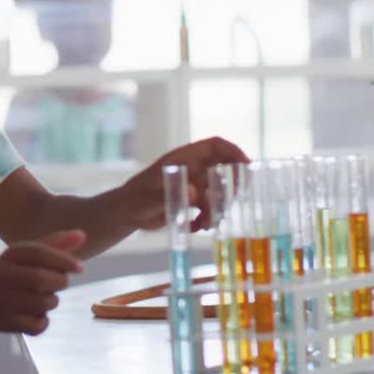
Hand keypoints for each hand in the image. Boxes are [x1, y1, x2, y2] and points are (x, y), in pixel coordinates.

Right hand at [0, 230, 83, 335]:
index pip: (39, 253)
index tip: (80, 268)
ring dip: (51, 302)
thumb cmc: (9, 274)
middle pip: (42, 279)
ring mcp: (4, 301)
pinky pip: (38, 324)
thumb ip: (55, 245)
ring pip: (44, 304)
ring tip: (41, 298)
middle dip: (59, 282)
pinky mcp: (8, 323)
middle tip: (57, 282)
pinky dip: (42, 322)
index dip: (63, 260)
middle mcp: (4, 276)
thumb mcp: (26, 256)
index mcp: (10, 255)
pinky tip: (32, 315)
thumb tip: (82, 234)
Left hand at [121, 136, 249, 231]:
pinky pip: (210, 210)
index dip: (233, 152)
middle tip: (226, 204)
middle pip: (224, 170)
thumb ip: (171, 193)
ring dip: (217, 210)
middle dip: (231, 188)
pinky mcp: (192, 202)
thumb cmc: (134, 200)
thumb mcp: (150, 198)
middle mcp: (192, 170)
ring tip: (204, 223)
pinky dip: (206, 220)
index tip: (247, 166)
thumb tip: (194, 190)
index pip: (215, 146)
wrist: (126, 214)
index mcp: (184, 159)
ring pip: (219, 194)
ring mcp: (194, 186)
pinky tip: (192, 227)